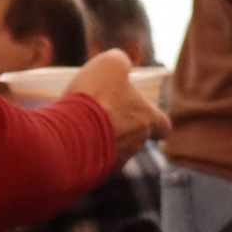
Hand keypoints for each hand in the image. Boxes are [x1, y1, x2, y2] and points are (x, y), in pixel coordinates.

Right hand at [64, 49, 169, 163]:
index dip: (156, 119)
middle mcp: (136, 144)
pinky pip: (93, 160)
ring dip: (102, 138)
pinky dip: (85, 151)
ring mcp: (115, 161)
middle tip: (103, 115)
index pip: (164, 125)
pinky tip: (70, 139)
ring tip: (82, 124)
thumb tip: (121, 59)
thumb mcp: (110, 65)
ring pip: (114, 149)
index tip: (145, 114)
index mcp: (147, 121)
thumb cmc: (95, 96)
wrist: (68, 133)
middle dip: (122, 127)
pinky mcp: (93, 172)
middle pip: (136, 137)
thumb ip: (120, 60)